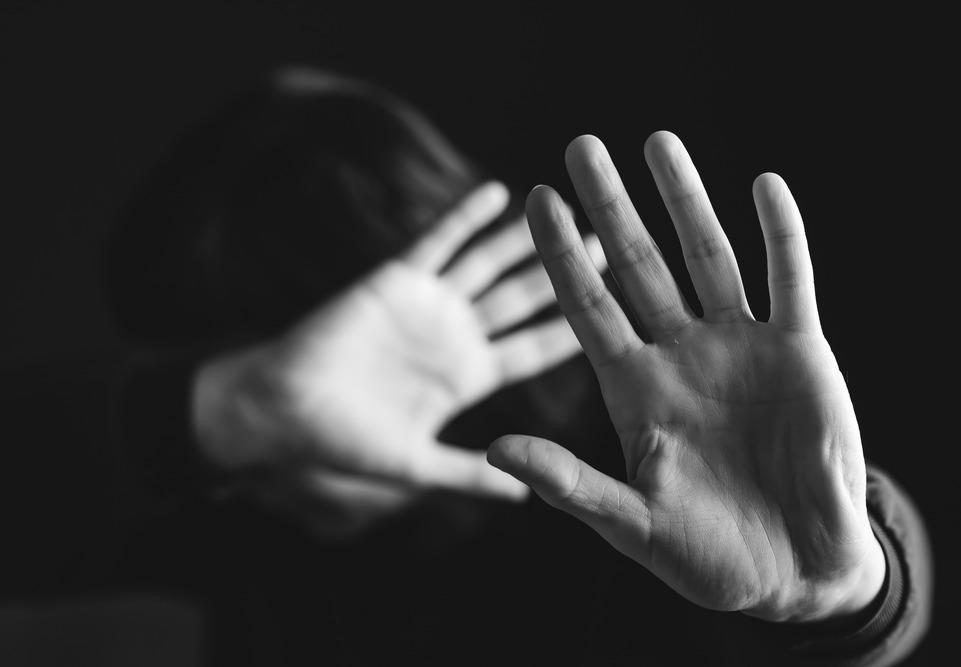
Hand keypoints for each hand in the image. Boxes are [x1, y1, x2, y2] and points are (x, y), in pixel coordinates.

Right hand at [194, 182, 606, 536]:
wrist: (283, 410)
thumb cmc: (344, 441)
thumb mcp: (415, 464)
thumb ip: (467, 475)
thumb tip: (521, 499)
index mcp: (468, 376)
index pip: (533, 349)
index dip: (573, 331)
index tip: (619, 312)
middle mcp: (457, 334)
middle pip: (523, 298)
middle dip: (566, 272)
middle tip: (613, 243)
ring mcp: (429, 304)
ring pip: (488, 264)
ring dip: (525, 238)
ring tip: (566, 208)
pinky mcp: (395, 281)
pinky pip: (436, 242)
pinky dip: (465, 218)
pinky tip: (498, 194)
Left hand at [488, 134, 884, 621]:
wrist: (795, 571)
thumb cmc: (706, 556)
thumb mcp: (631, 523)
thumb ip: (568, 483)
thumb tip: (494, 451)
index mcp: (632, 390)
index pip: (585, 306)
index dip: (559, 254)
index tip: (535, 199)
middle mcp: (679, 356)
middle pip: (636, 265)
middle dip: (609, 208)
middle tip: (581, 147)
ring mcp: (738, 348)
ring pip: (707, 257)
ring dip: (685, 200)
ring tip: (658, 142)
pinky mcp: (798, 352)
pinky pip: (789, 280)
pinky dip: (782, 235)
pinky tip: (764, 186)